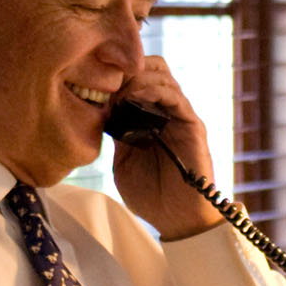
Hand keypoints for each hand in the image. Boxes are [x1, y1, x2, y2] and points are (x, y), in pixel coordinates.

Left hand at [108, 55, 225, 241]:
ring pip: (162, 74)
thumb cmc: (149, 194)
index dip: (116, 72)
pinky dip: (153, 89)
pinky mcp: (192, 125)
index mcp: (149, 115)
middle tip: (106, 81)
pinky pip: (175, 96)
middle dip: (126, 67)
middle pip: (151, 66)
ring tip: (117, 91)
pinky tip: (134, 97)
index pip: (137, 76)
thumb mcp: (122, 159)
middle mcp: (166, 109)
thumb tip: (100, 107)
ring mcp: (180, 115)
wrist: (176, 219)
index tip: (93, 80)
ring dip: (137, 77)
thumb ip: (116, 133)